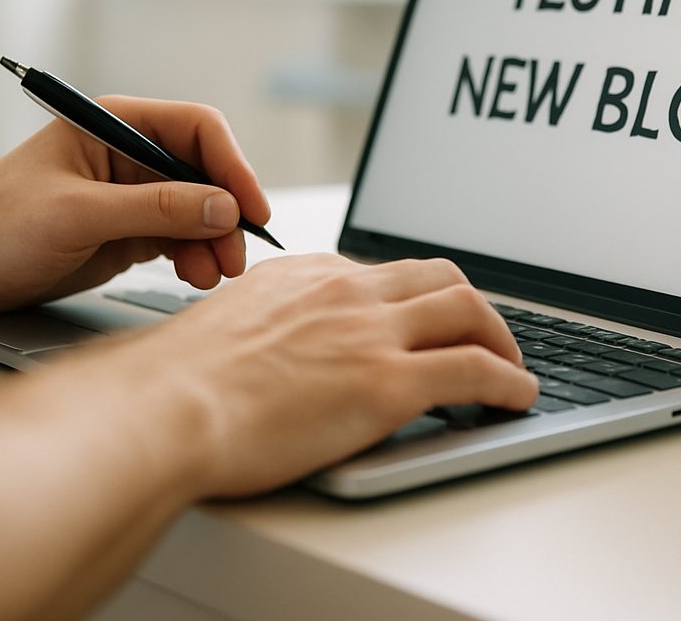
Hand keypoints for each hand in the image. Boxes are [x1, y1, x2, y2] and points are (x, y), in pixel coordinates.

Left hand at [0, 96, 270, 313]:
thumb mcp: (76, 215)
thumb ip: (152, 209)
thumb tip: (221, 207)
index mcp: (113, 124)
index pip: (196, 128)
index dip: (232, 166)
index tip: (249, 209)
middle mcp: (127, 153)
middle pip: (205, 172)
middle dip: (225, 212)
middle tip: (235, 257)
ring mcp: (128, 194)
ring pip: (197, 209)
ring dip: (213, 240)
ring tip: (212, 275)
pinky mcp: (125, 231)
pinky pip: (178, 237)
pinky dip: (194, 256)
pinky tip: (194, 276)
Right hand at [59, 253, 539, 499]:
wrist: (164, 409)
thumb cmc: (176, 386)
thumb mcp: (227, 330)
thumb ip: (267, 329)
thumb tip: (271, 355)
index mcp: (306, 275)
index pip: (385, 273)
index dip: (419, 298)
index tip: (428, 321)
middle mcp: (345, 290)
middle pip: (440, 278)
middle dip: (474, 307)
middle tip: (485, 336)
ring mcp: (370, 332)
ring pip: (469, 312)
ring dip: (503, 342)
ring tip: (512, 370)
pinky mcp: (387, 383)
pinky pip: (475, 371)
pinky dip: (509, 383)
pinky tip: (516, 399)